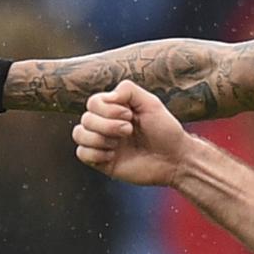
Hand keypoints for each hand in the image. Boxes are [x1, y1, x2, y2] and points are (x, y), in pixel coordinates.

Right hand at [73, 80, 190, 185]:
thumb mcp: (151, 103)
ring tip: (120, 144)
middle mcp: (105, 124)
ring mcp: (102, 143)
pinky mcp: (101, 161)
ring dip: (99, 138)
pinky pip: (82, 153)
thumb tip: (106, 97)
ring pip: (79, 134)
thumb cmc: (165, 130)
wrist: (174, 159)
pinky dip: (96, 153)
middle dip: (107, 125)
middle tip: (129, 131)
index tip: (130, 115)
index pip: (93, 102)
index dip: (107, 109)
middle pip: (85, 118)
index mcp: (115, 109)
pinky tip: (113, 156)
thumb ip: (128, 91)